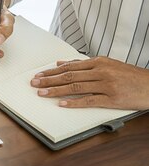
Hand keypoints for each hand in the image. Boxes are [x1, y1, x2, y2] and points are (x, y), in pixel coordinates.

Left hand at [30, 57, 148, 109]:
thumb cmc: (130, 76)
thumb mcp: (108, 64)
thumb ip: (85, 64)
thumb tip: (63, 63)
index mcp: (99, 62)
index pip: (69, 67)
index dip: (52, 72)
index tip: (39, 75)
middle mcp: (101, 71)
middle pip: (69, 76)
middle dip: (49, 80)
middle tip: (34, 84)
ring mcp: (106, 85)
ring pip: (76, 87)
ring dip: (56, 90)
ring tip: (42, 93)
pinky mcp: (112, 98)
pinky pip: (89, 100)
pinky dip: (74, 102)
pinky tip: (62, 104)